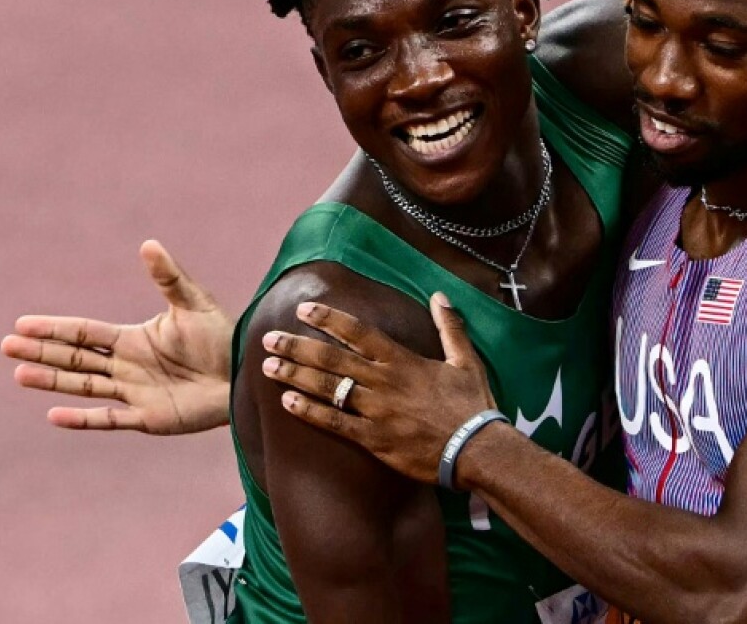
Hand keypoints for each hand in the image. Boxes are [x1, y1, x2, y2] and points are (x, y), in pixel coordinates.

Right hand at [2, 240, 233, 433]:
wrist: (246, 373)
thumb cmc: (224, 338)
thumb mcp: (194, 304)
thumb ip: (169, 278)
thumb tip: (148, 244)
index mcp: (134, 339)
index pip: (85, 332)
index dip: (55, 327)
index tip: (23, 324)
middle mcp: (128, 366)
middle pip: (76, 358)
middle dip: (43, 351)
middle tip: (7, 345)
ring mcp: (135, 392)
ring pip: (85, 386)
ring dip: (52, 381)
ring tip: (20, 373)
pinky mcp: (149, 417)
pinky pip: (109, 418)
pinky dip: (83, 418)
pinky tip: (54, 415)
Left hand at [262, 294, 495, 484]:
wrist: (477, 450)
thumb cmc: (472, 405)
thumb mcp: (466, 360)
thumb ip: (450, 327)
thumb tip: (440, 296)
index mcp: (404, 360)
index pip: (359, 333)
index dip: (330, 319)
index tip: (305, 310)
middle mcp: (384, 382)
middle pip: (333, 359)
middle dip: (298, 346)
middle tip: (270, 337)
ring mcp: (376, 411)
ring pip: (328, 389)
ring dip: (296, 375)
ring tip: (268, 365)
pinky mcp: (374, 439)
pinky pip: (335, 423)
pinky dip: (310, 413)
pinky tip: (287, 403)